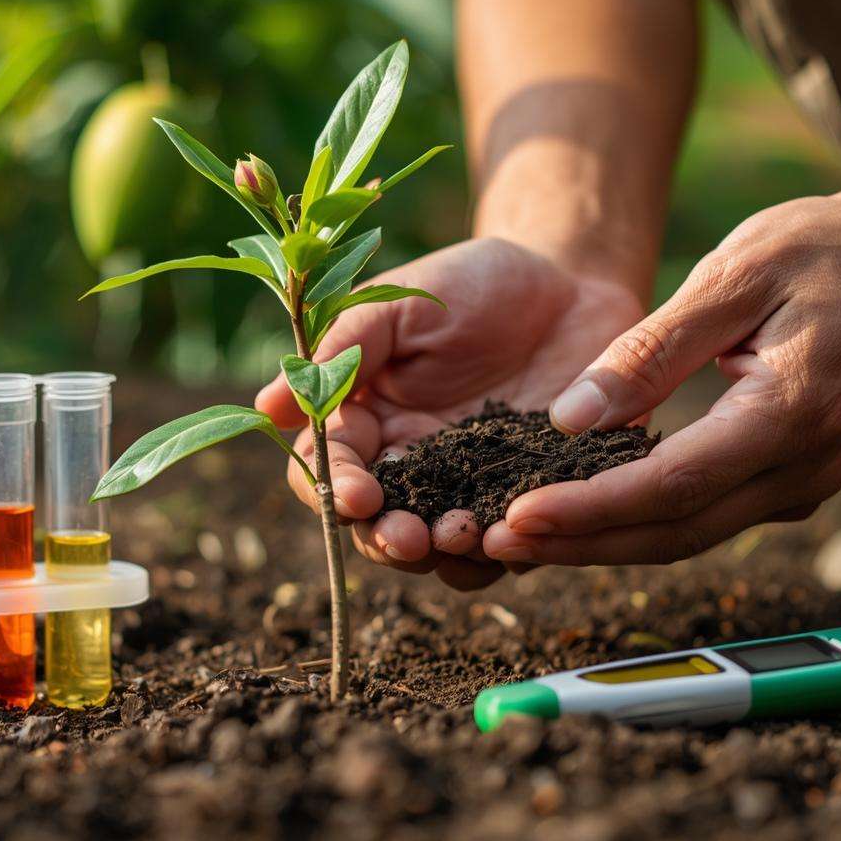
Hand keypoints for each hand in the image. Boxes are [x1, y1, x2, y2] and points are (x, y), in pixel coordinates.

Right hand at [255, 236, 645, 588]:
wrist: (572, 287)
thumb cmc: (476, 285)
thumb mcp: (404, 303)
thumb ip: (344, 350)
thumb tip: (268, 407)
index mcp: (368, 420)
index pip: (330, 468)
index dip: (335, 489)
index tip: (358, 497)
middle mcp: (411, 465)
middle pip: (375, 525)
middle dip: (385, 539)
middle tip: (409, 539)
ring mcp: (467, 489)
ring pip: (438, 549)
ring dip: (441, 555)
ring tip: (460, 536)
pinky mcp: (526, 501)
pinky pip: (509, 545)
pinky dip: (506, 551)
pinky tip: (515, 535)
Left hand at [483, 195, 840, 564]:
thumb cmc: (819, 249)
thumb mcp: (731, 275)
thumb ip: (651, 351)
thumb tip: (570, 418)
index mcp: (791, 413)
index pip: (672, 485)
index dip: (589, 509)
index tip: (517, 515)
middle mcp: (804, 467)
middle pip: (675, 531)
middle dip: (582, 543)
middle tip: (496, 541)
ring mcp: (803, 484)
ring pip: (687, 536)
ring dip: (603, 542)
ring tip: (521, 538)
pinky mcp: (789, 483)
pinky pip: (703, 517)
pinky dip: (638, 521)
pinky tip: (579, 514)